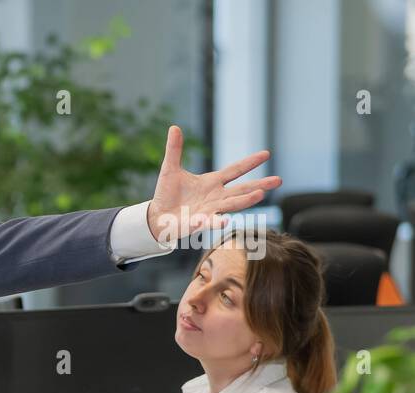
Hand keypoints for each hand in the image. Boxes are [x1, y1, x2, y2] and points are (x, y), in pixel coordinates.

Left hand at [145, 125, 281, 242]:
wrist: (156, 216)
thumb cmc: (167, 194)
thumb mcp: (170, 169)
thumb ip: (174, 150)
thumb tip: (174, 127)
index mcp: (212, 182)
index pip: (235, 170)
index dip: (250, 162)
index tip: (267, 153)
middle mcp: (216, 197)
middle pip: (242, 190)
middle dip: (259, 185)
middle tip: (278, 180)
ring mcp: (209, 211)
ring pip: (231, 205)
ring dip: (245, 201)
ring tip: (260, 195)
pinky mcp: (198, 223)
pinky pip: (208, 222)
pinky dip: (215, 221)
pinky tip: (225, 220)